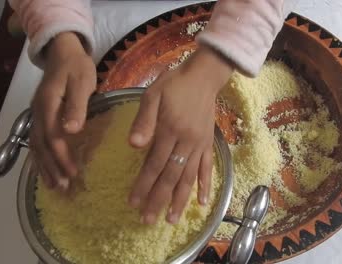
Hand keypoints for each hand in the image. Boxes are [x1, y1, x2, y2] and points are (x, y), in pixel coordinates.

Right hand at [30, 32, 95, 189]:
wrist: (63, 52)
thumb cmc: (77, 67)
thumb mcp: (82, 82)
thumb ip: (78, 106)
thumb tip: (72, 130)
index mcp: (48, 105)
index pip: (52, 137)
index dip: (61, 157)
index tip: (73, 173)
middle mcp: (38, 113)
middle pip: (41, 146)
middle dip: (52, 168)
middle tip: (63, 187)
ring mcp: (37, 115)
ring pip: (36, 146)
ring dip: (44, 167)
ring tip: (54, 186)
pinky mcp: (41, 116)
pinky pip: (37, 141)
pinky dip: (40, 158)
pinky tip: (46, 170)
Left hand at [128, 46, 232, 223]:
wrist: (203, 76)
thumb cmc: (174, 85)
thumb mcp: (153, 95)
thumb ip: (144, 121)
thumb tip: (133, 146)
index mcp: (170, 130)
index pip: (154, 164)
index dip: (143, 185)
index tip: (133, 203)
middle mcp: (186, 142)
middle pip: (171, 176)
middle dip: (158, 200)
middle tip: (147, 221)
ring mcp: (200, 145)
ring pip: (189, 177)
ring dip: (180, 200)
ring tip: (172, 220)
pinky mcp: (209, 144)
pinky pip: (208, 168)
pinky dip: (205, 185)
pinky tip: (202, 202)